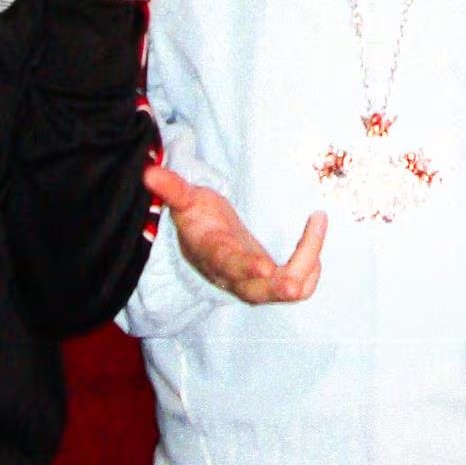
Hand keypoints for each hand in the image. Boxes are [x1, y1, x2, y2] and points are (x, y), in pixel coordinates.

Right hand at [143, 164, 325, 303]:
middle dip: (289, 278)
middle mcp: (236, 278)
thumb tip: (149, 172)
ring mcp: (255, 285)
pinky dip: (311, 269)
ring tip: (317, 222)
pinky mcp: (271, 284)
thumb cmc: (198, 219)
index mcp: (215, 256)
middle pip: (265, 292)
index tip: (265, 267)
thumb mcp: (186, 201)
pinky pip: (300, 287)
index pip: (230, 266)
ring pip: (289, 290)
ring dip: (309, 262)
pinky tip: (315, 243)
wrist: (204, 243)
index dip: (247, 268)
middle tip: (314, 245)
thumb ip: (172, 189)